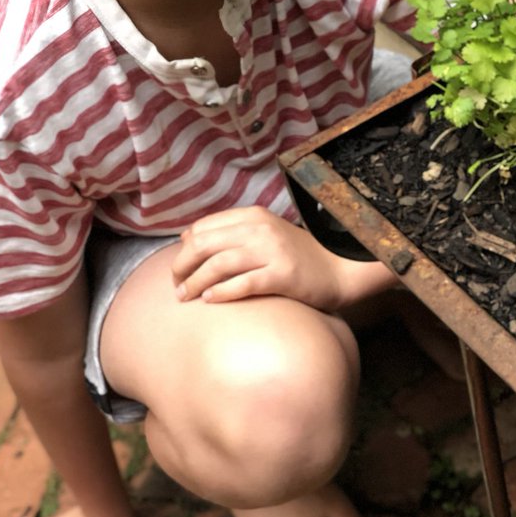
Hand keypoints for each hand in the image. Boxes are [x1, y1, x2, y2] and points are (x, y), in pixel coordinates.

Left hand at [172, 207, 347, 309]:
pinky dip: (221, 293)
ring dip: (195, 283)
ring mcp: (273, 251)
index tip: (180, 269)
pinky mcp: (283, 275)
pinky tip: (211, 300)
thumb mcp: (265, 233)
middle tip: (177, 287)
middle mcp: (261, 229)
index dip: (184, 249)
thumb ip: (231, 233)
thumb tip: (187, 237)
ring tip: (186, 297)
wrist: (338, 269)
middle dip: (182, 267)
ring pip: (218, 264)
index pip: (202, 228)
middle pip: (204, 245)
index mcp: (254, 216)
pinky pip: (242, 283)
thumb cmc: (297, 256)